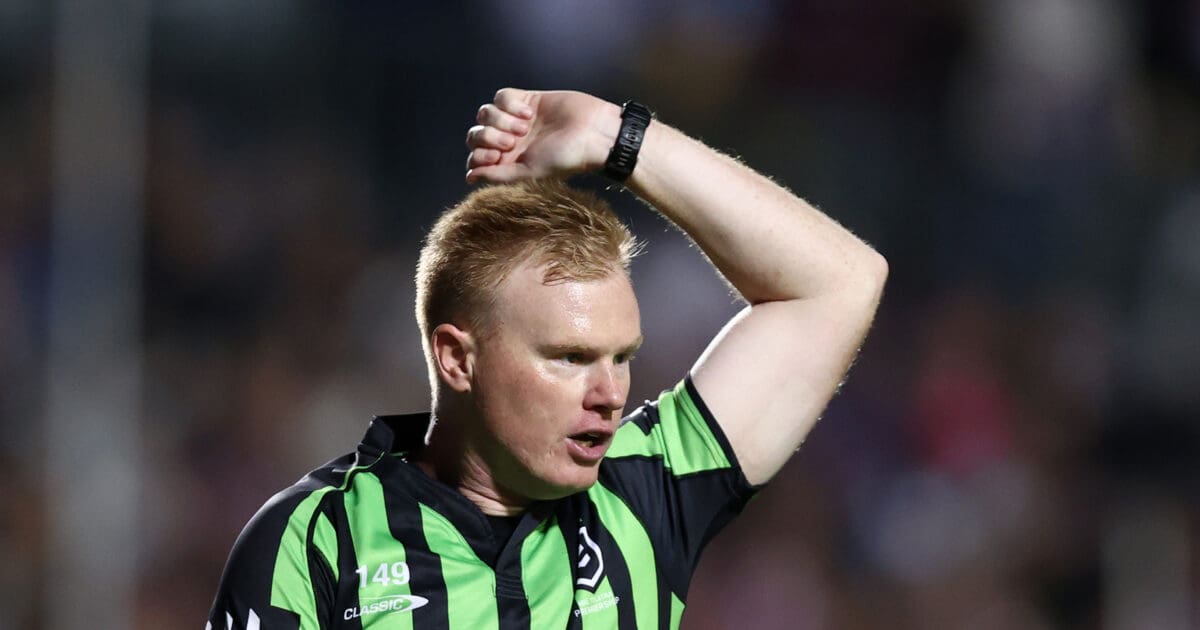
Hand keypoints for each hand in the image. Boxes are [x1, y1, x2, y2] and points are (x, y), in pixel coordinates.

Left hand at [465, 88, 619, 183]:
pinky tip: (530, 112)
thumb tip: (469, 176)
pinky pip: (500, 96)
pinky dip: (510, 104)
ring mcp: (516, 119)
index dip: (479, 155)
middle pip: (475, 134)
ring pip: (485, 113)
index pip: (475, 157)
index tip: (498, 156)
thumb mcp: (530, 172)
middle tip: (513, 142)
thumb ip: (498, 175)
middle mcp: (509, 141)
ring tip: (524, 127)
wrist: (593, 133)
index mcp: (508, 162)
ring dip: (500, 120)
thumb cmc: (566, 158)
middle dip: (489, 137)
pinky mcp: (526, 99)